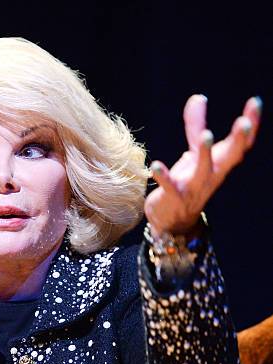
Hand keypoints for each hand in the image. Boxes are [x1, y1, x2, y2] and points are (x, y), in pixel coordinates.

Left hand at [144, 94, 261, 236]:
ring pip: (203, 171)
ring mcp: (193, 187)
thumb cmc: (186, 182)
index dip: (250, 125)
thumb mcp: (194, 154)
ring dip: (206, 154)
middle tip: (242, 122)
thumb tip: (198, 96)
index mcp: (219, 164)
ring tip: (206, 135)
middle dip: (237, 141)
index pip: (240, 144)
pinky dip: (162, 176)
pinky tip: (155, 165)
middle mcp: (211, 176)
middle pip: (230, 158)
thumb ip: (195, 125)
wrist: (172, 221)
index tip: (254, 103)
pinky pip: (168, 186)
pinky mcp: (172, 196)